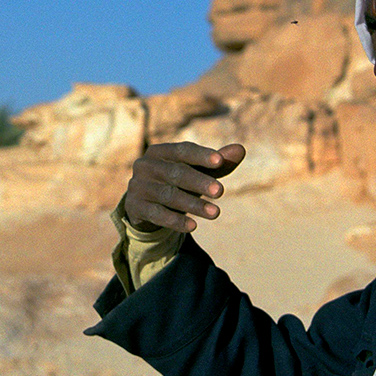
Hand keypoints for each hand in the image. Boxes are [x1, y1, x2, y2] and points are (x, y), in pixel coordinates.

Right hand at [121, 142, 246, 233]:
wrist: (145, 205)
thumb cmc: (176, 183)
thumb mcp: (197, 172)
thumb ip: (218, 163)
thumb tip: (240, 149)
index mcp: (160, 151)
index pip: (182, 150)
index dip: (201, 155)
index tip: (220, 162)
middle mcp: (145, 165)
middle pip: (176, 173)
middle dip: (200, 182)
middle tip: (221, 191)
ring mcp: (137, 186)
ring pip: (169, 195)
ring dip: (193, 204)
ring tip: (216, 213)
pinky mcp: (134, 206)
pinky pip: (157, 214)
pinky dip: (175, 220)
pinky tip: (194, 226)